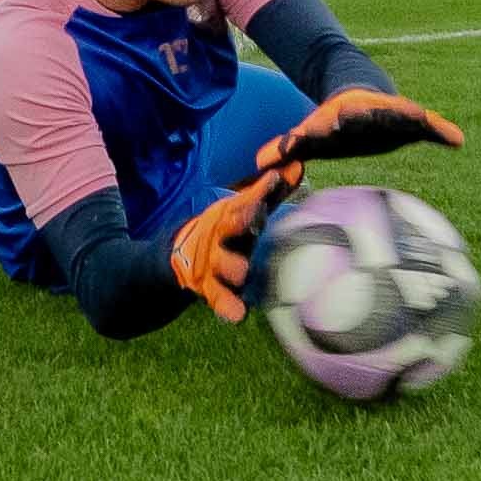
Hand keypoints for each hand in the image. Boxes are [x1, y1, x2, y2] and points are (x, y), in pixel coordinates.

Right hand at [167, 178, 281, 319]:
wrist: (182, 256)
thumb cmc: (227, 231)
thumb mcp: (244, 210)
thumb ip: (271, 193)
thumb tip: (298, 166)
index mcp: (228, 215)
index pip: (245, 199)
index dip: (259, 190)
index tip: (274, 179)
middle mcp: (219, 236)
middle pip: (230, 226)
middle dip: (242, 219)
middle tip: (256, 213)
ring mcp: (212, 262)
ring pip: (222, 263)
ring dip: (232, 266)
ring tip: (242, 271)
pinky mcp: (209, 288)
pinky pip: (219, 299)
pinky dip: (227, 307)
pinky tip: (238, 315)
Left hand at [262, 89, 460, 175]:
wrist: (358, 95)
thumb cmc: (333, 125)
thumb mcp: (310, 134)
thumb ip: (287, 146)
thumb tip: (259, 165)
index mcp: (341, 116)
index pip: (336, 118)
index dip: (332, 122)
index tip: (332, 122)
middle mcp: (366, 112)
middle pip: (368, 114)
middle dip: (368, 116)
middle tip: (374, 119)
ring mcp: (390, 112)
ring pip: (402, 114)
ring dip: (413, 120)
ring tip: (427, 122)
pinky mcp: (408, 116)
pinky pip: (428, 125)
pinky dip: (441, 132)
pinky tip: (458, 141)